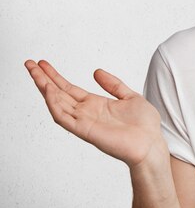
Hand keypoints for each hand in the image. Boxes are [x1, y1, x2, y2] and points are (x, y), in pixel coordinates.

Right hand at [25, 60, 165, 168]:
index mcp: (96, 104)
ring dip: (45, 88)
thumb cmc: (144, 125)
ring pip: (57, 103)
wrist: (151, 143)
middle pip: (59, 93)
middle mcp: (86, 113)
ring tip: (34, 72)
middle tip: (29, 64)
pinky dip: (55, 105)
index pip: (69, 88)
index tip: (43, 64)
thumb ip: (113, 84)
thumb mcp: (130, 96)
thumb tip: (97, 72)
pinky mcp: (86, 131)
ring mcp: (84, 122)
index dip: (56, 76)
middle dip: (43, 79)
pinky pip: (64, 118)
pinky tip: (48, 91)